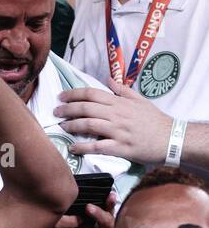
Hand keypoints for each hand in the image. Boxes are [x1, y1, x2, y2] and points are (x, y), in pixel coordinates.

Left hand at [56, 80, 171, 165]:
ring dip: (71, 125)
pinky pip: (97, 147)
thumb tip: (108, 79)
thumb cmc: (155, 120)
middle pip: (86, 108)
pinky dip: (82, 147)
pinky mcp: (120, 147)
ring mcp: (118, 131)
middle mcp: (117, 115)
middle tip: (55, 112)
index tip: (61, 96)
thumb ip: (123, 90)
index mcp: (120, 103)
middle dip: (67, 109)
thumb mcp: (141, 101)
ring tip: (61, 127)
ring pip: (88, 125)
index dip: (73, 94)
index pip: (92, 94)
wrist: (172, 140)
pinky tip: (72, 148)